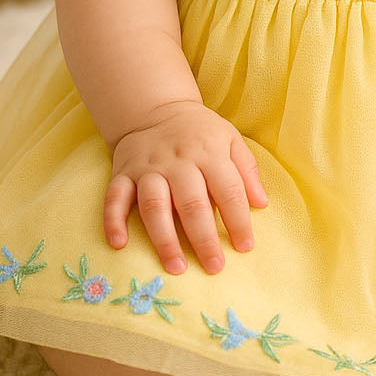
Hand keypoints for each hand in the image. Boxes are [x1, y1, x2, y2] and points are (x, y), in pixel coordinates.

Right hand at [104, 100, 267, 276]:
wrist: (156, 108)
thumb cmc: (200, 132)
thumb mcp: (231, 139)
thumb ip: (247, 170)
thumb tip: (261, 204)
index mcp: (209, 153)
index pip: (228, 190)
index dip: (238, 220)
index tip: (245, 246)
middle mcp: (178, 162)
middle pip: (192, 203)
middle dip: (204, 238)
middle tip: (214, 267)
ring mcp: (148, 168)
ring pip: (154, 205)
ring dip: (164, 239)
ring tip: (176, 266)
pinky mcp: (123, 173)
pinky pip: (115, 197)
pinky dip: (113, 221)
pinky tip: (118, 244)